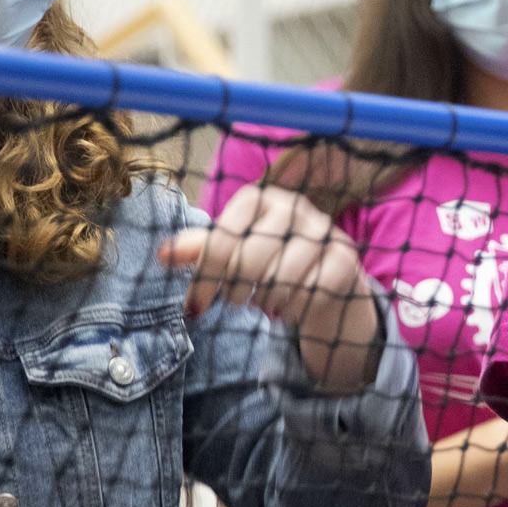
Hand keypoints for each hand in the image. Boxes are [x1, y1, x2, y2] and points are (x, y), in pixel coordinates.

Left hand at [160, 183, 386, 392]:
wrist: (324, 276)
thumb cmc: (268, 259)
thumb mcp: (231, 251)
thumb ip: (199, 250)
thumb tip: (162, 254)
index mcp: (258, 198)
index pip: (222, 238)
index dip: (204, 277)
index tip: (194, 308)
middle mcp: (293, 206)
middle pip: (250, 261)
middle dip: (235, 292)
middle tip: (235, 301)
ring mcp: (322, 230)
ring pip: (280, 280)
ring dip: (264, 301)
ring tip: (262, 301)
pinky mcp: (344, 257)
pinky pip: (310, 293)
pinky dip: (294, 308)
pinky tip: (289, 306)